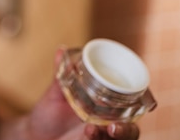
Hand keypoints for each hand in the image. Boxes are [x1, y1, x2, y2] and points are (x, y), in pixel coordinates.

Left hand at [25, 49, 139, 139]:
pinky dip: (95, 139)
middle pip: (131, 131)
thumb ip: (61, 74)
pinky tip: (88, 132)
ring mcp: (100, 138)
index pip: (133, 108)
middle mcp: (108, 126)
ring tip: (92, 129)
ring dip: (112, 137)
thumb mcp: (56, 93)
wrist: (34, 134)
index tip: (146, 100)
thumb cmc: (49, 114)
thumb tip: (61, 49)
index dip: (144, 105)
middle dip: (127, 130)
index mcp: (107, 110)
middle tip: (114, 126)